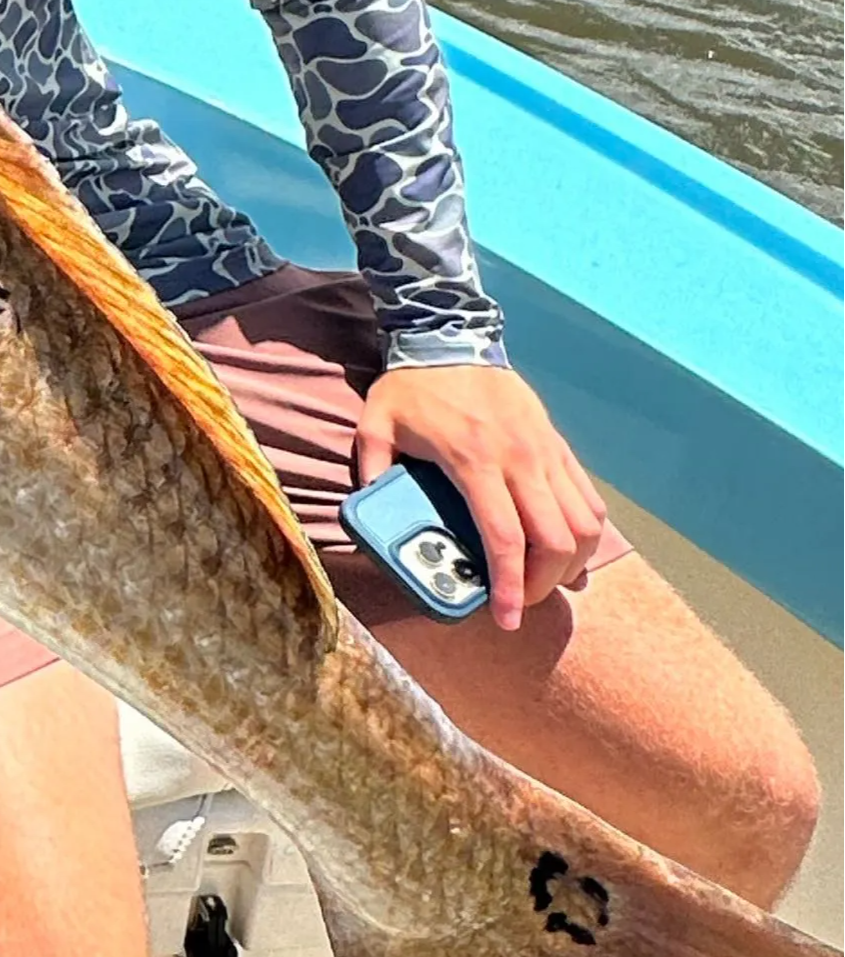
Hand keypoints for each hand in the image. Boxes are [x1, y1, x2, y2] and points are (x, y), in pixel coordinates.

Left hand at [354, 363, 606, 631]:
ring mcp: (545, 452)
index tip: (507, 619)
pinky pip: (589, 496)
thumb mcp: (375, 424)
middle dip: (544, 584)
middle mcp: (520, 460)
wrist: (451, 337)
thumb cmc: (411, 386)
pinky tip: (574, 551)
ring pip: (583, 522)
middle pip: (555, 540)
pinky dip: (588, 531)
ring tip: (550, 583)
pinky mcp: (559, 444)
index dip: (511, 586)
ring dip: (573, 562)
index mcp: (474, 462)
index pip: (504, 538)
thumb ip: (372, 469)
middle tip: (523, 603)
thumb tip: (367, 514)